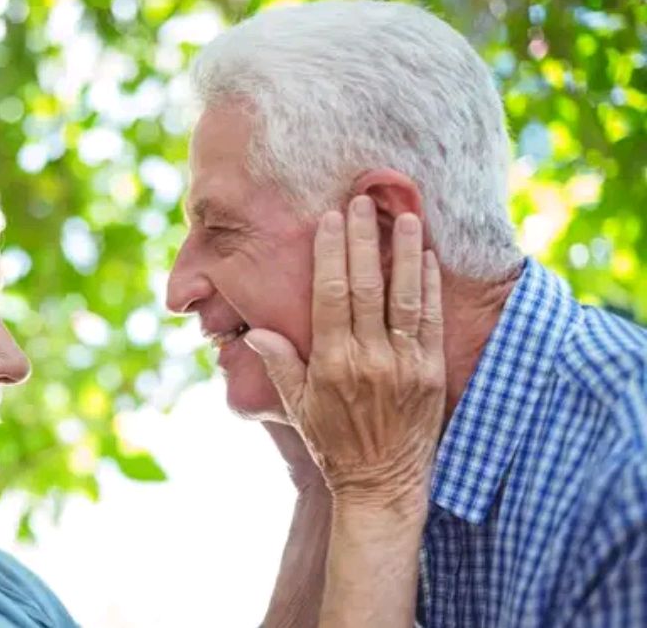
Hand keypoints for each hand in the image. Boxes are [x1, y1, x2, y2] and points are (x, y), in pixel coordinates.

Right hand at [245, 196, 444, 510]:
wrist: (382, 485)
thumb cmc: (333, 444)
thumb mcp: (297, 406)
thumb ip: (280, 364)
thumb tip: (254, 331)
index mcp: (333, 363)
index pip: (331, 294)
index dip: (332, 252)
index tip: (330, 219)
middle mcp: (370, 358)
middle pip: (366, 286)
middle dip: (364, 239)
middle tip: (362, 201)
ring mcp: (406, 365)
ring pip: (406, 296)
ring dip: (404, 253)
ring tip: (404, 216)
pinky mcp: (432, 373)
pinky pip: (432, 320)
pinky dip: (430, 286)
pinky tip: (428, 257)